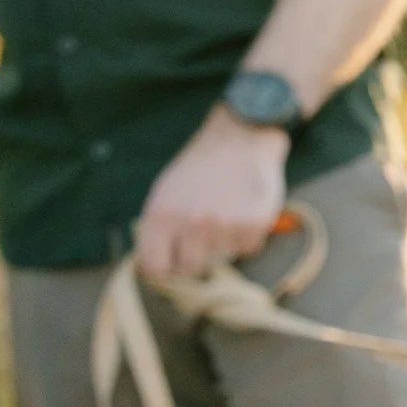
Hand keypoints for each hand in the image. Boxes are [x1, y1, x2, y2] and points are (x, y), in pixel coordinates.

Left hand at [136, 108, 291, 278]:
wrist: (240, 138)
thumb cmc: (200, 166)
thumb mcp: (165, 191)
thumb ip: (158, 228)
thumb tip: (153, 265)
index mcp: (161, 215)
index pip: (155, 267)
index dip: (165, 267)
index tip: (173, 262)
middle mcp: (190, 223)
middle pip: (190, 268)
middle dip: (197, 257)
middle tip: (204, 236)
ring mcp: (223, 226)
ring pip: (222, 258)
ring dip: (225, 242)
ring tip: (227, 212)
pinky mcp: (253, 225)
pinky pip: (248, 248)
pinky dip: (247, 235)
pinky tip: (244, 210)